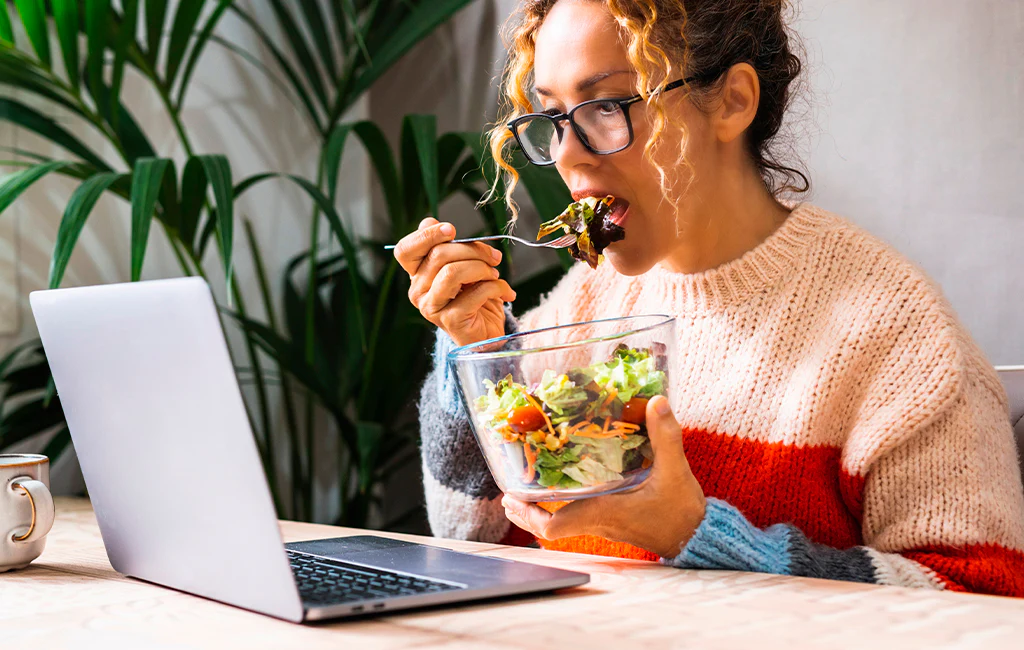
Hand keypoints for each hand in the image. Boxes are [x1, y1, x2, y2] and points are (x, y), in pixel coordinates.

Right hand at [395, 217, 515, 346]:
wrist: (487, 333)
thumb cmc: (476, 296)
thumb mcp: (464, 265)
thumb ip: (450, 246)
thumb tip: (436, 223)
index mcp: (417, 274)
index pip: (405, 250)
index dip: (426, 235)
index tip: (452, 230)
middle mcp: (418, 291)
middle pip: (438, 255)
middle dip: (473, 250)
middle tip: (494, 257)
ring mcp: (431, 307)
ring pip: (452, 272)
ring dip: (482, 268)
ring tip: (495, 274)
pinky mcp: (450, 321)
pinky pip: (474, 293)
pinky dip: (496, 287)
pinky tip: (505, 292)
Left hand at [502, 396, 705, 558]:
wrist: (698, 538)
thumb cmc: (682, 513)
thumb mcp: (675, 472)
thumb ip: (665, 436)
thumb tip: (656, 402)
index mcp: (603, 513)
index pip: (556, 527)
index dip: (529, 515)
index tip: (511, 497)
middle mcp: (597, 521)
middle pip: (549, 526)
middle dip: (525, 511)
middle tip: (507, 491)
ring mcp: (603, 523)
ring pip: (560, 522)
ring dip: (539, 508)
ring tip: (523, 487)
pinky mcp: (611, 520)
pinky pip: (576, 515)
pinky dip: (561, 504)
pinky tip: (561, 485)